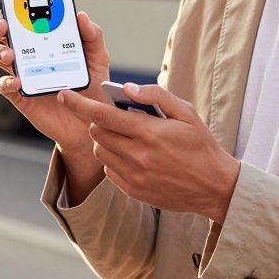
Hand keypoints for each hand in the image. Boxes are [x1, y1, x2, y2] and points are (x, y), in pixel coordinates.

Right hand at [0, 11, 112, 157]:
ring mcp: (23, 75)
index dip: (16, 8)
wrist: (92, 124)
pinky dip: (8, 81)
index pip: (26, 20)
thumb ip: (93, 37)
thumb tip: (81, 16)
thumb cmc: (93, 88)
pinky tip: (18, 80)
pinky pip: (5, 86)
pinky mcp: (21, 97)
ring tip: (10, 55)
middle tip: (3, 25)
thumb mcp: (98, 59)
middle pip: (4, 35)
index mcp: (45, 42)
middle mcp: (29, 55)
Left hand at [58, 82, 240, 223]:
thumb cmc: (201, 146)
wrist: (214, 187)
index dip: (79, 104)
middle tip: (118, 118)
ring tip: (128, 137)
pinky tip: (134, 156)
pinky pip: (108, 170)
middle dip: (100, 120)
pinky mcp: (133, 191)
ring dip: (105, 140)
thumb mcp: (187, 113)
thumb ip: (156, 96)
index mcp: (149, 133)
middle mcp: (137, 156)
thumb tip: (128, 88)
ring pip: (99, 150)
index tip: (63, 95)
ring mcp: (133, 176)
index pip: (103, 115)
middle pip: (96, 132)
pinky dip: (114, 159)